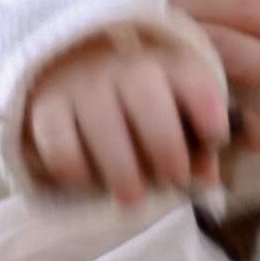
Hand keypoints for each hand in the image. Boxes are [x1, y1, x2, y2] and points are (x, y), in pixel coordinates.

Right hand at [24, 30, 230, 202]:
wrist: (69, 63)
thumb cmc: (137, 98)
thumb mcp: (173, 105)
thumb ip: (196, 140)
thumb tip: (207, 177)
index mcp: (165, 63)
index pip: (190, 75)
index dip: (206, 106)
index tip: (214, 138)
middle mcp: (123, 66)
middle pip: (147, 98)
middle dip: (165, 144)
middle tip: (172, 178)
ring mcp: (82, 83)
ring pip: (101, 122)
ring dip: (121, 167)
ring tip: (132, 197)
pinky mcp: (45, 104)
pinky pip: (56, 138)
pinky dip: (72, 166)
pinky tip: (85, 181)